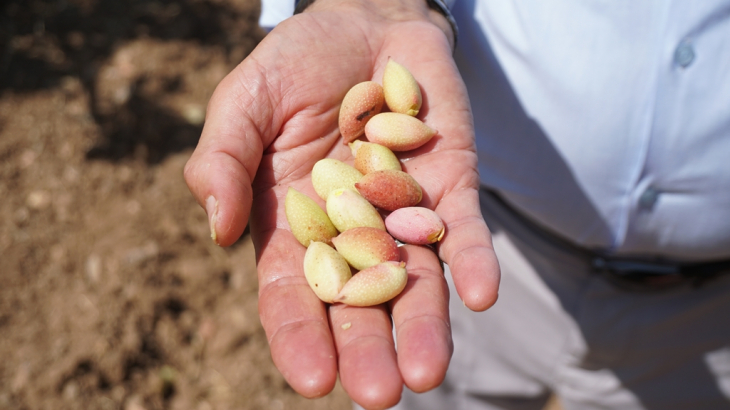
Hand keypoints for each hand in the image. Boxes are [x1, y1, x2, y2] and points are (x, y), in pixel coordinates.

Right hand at [184, 1, 499, 407]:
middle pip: (359, 301)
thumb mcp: (244, 103)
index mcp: (292, 225)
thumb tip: (218, 227)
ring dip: (423, 324)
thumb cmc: (294, 66)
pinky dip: (471, 261)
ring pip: (415, 280)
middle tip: (378, 394)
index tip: (312, 377)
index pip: (292, 293)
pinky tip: (480, 294)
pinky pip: (462, 232)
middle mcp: (351, 233)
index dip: (299, 335)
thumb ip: (223, 161)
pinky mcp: (449, 188)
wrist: (365, 23)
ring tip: (427, 373)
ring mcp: (404, 214)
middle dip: (368, 348)